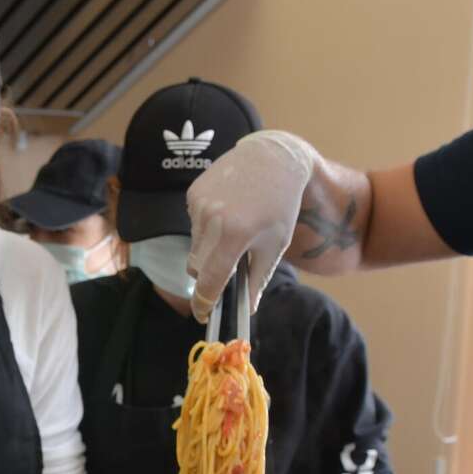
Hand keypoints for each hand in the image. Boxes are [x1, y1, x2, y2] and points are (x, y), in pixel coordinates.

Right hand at [185, 130, 316, 320]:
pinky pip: (193, 225)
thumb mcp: (276, 245)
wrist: (272, 158)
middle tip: (230, 265)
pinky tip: (227, 212)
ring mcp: (199, 205)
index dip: (204, 303)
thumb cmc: (279, 205)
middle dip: (210, 274)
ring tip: (234, 229)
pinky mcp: (193, 194)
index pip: (210, 281)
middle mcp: (212, 220)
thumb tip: (247, 309)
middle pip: (197, 268)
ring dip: (209, 249)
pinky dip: (207, 228)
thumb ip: (258, 279)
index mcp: (235, 236)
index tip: (204, 315)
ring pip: (195, 246)